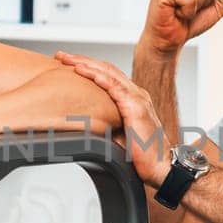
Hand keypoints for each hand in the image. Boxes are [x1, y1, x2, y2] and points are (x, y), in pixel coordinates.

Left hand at [52, 52, 171, 186]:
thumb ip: (107, 126)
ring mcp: (137, 98)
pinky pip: (113, 86)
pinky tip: (82, 71)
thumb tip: (86, 126)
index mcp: (133, 99)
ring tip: (66, 59)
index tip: (68, 64)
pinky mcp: (135, 107)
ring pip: (107, 73)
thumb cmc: (144, 155)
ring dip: (85, 64)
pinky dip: (97, 76)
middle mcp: (136, 94)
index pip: (108, 76)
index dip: (88, 67)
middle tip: (61, 55)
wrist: (161, 166)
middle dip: (81, 60)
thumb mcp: (121, 136)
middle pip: (105, 69)